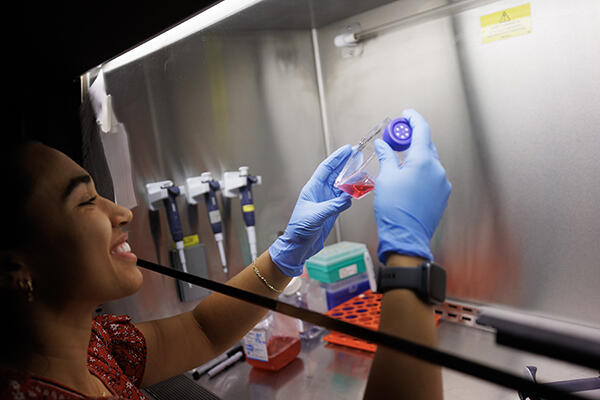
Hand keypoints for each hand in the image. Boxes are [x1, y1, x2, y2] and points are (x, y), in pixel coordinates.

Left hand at [269, 145, 352, 275]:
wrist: (298, 247)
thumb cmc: (298, 231)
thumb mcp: (315, 217)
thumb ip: (332, 207)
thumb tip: (346, 199)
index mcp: (312, 189)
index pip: (326, 169)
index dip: (337, 158)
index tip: (347, 150)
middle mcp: (320, 193)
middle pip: (335, 174)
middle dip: (346, 163)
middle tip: (357, 154)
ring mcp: (326, 201)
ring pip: (341, 185)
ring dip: (351, 178)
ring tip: (361, 170)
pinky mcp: (332, 211)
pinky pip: (344, 198)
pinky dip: (352, 193)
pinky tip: (358, 190)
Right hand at [374, 109, 450, 262]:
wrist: (406, 237)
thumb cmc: (395, 210)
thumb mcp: (386, 179)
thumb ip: (387, 157)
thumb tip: (383, 145)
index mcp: (423, 161)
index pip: (421, 130)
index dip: (412, 119)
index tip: (406, 115)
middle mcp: (437, 169)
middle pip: (426, 145)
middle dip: (412, 139)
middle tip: (397, 138)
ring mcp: (442, 183)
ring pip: (430, 161)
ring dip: (416, 156)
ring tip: (400, 161)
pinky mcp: (442, 195)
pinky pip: (432, 176)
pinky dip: (421, 171)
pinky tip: (408, 178)